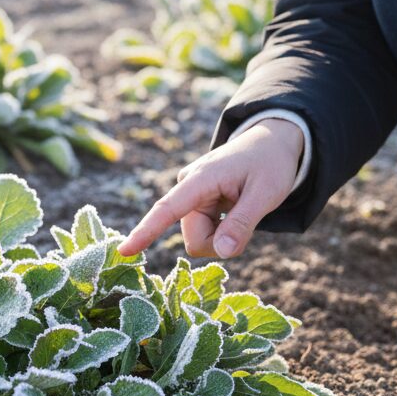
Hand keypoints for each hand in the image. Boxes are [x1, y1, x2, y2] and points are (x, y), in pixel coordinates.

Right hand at [117, 118, 304, 258]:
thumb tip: (220, 252)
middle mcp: (188, 186)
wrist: (272, 143)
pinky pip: (204, 232)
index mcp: (200, 179)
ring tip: (242, 208)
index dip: (146, 231)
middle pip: (194, 237)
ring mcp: (190, 195)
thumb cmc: (271, 164)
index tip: (124, 250)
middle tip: (249, 220)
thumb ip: (242, 224)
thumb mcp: (266, 194)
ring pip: (199, 238)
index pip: (167, 209)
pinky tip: (233, 208)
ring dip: (222, 235)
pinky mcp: (195, 202)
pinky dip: (222, 230)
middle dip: (220, 241)